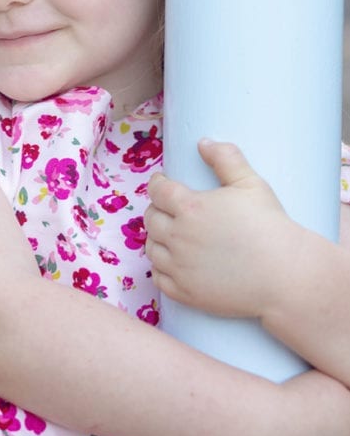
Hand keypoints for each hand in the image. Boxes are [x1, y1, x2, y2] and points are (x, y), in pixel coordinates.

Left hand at [144, 140, 300, 317]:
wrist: (285, 275)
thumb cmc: (270, 227)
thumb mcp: (251, 184)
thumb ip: (226, 158)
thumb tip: (203, 142)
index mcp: (190, 208)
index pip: (157, 191)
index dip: (158, 184)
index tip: (162, 183)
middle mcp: (178, 237)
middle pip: (151, 219)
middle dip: (157, 210)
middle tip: (168, 209)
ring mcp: (180, 267)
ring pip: (151, 248)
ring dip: (157, 238)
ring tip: (169, 234)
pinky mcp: (185, 293)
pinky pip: (158, 278)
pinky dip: (160, 268)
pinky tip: (172, 263)